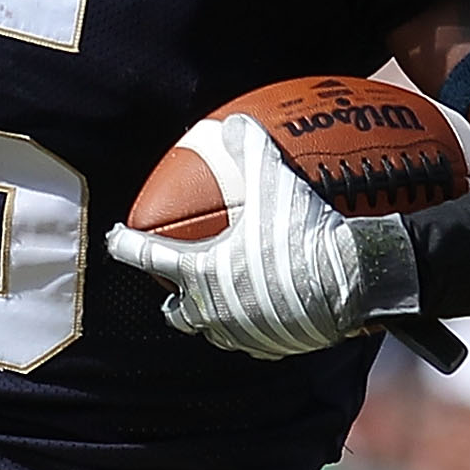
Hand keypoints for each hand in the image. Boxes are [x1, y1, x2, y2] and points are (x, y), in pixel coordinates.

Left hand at [107, 111, 380, 358]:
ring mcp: (243, 335)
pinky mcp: (273, 348)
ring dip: (213, 318)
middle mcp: (214, 310)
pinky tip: (268, 316)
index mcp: (201, 273)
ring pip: (216, 331)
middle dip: (173, 301)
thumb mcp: (276, 183)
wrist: (353, 283)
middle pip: (178, 313)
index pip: (150, 256)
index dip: (128, 246)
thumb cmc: (304, 235)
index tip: (116, 241)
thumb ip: (251, 150)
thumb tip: (234, 121)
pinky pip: (255, 342)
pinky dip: (255, 329)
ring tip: (222, 305)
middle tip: (174, 289)